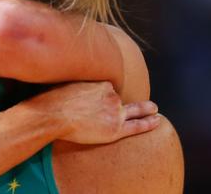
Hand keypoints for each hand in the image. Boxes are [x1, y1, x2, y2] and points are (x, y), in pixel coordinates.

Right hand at [26, 81, 159, 143]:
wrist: (53, 115)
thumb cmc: (53, 100)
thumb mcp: (65, 83)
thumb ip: (75, 83)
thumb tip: (70, 81)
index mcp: (100, 84)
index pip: (108, 88)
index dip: (105, 94)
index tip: (104, 98)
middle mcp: (111, 96)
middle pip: (120, 98)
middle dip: (133, 100)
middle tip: (146, 101)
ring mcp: (115, 112)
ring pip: (134, 110)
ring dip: (146, 109)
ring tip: (154, 109)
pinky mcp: (115, 129)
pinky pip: (136, 125)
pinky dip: (148, 123)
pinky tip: (157, 121)